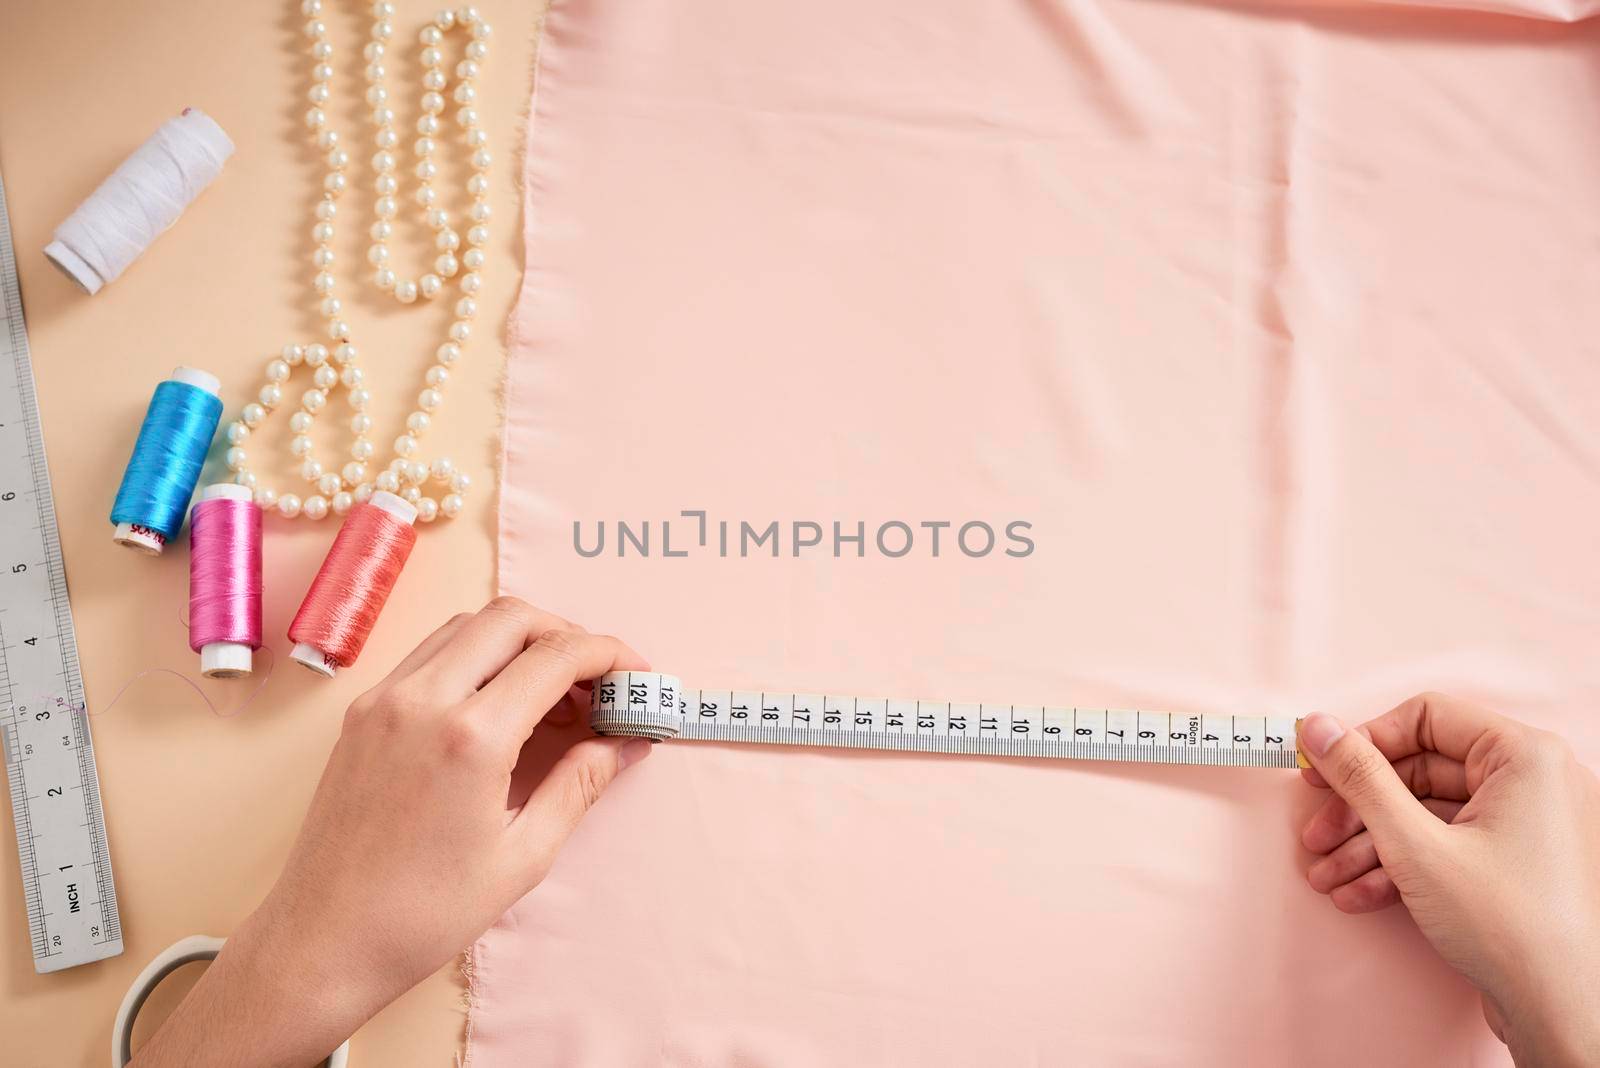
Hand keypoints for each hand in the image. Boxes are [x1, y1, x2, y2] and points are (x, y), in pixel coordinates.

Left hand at [132, 598, 652, 1067]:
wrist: (324, 941)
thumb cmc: (424, 914)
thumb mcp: (523, 856)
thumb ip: (580, 785)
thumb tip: (626, 743)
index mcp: (470, 737)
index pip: (556, 657)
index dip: (609, 655)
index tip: (636, 674)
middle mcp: (423, 700)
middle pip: (512, 618)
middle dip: (568, 634)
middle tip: (599, 677)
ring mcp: (385, 699)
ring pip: (467, 624)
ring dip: (520, 638)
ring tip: (553, 689)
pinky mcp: (362, 711)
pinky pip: (430, 653)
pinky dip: (476, 654)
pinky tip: (498, 700)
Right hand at [1297, 694, 1599, 1066]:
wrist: (1564, 1012)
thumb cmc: (1509, 926)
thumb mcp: (1415, 844)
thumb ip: (1361, 778)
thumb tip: (1317, 727)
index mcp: (1524, 757)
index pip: (1426, 718)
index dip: (1364, 743)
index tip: (1321, 772)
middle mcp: (1534, 781)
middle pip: (1421, 771)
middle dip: (1359, 810)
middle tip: (1316, 835)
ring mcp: (1528, 825)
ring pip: (1428, 814)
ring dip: (1371, 845)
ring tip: (1327, 876)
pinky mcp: (1517, 863)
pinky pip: (1449, 845)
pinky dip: (1403, 866)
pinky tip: (1359, 894)